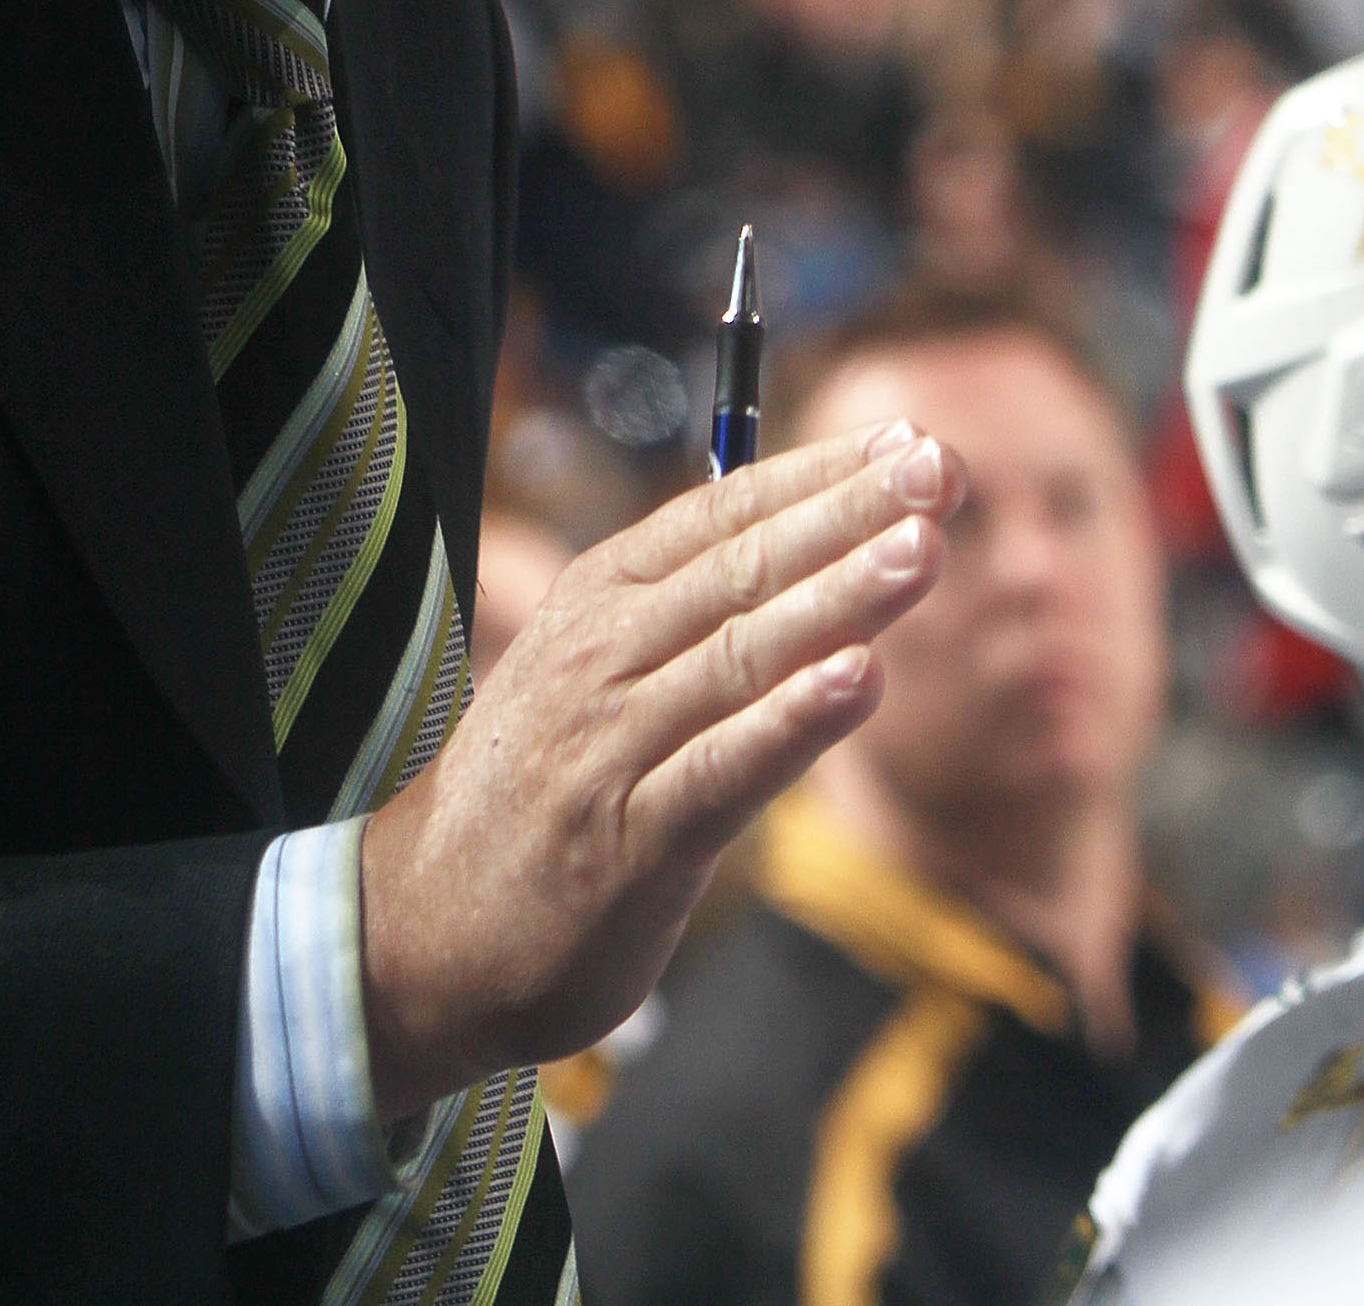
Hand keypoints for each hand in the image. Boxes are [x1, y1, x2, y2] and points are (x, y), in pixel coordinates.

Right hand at [359, 418, 962, 1118]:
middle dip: (849, 514)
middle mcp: (601, 653)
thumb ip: (686, 614)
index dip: (819, 473)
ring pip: (743, 654)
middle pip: (743, 567)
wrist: (425, 927)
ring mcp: (611, 743)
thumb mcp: (592, 670)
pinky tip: (860, 682)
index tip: (909, 437)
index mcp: (598, 598)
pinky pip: (724, 770)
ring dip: (840, 598)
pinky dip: (792, 723)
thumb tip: (810, 546)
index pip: (721, 513)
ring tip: (924, 551)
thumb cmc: (538, 786)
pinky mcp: (630, 841)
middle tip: (939, 468)